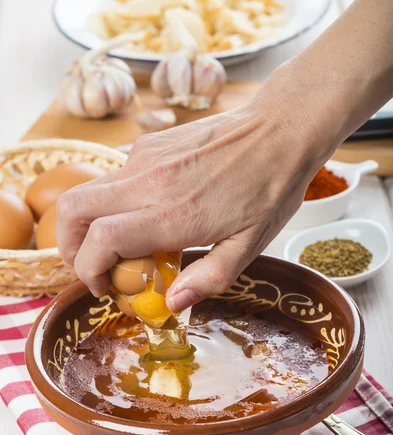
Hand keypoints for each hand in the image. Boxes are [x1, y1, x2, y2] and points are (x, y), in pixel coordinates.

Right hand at [57, 68, 333, 312]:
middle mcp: (149, 183)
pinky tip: (145, 212)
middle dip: (69, 246)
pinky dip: (112, 202)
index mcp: (174, 215)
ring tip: (115, 244)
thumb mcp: (249, 247)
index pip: (101, 240)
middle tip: (93, 267)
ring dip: (86, 223)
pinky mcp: (149, 145)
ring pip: (86, 191)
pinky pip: (113, 177)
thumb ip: (208, 278)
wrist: (280, 130)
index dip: (89, 270)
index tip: (105, 288)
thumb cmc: (270, 190)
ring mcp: (145, 158)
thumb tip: (172, 304)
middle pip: (72, 211)